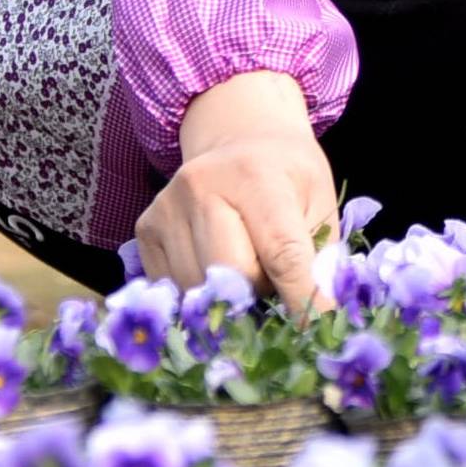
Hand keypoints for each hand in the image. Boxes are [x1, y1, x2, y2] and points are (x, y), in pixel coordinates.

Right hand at [135, 73, 342, 309]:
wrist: (238, 140)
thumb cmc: (286, 175)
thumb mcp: (321, 201)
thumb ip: (320, 257)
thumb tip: (318, 316)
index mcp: (255, 175)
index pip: (281, 252)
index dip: (300, 296)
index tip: (315, 326)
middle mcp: (200, 187)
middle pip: (232, 275)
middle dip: (260, 290)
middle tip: (274, 274)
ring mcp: (166, 209)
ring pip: (200, 289)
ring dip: (230, 294)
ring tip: (245, 263)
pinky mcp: (144, 231)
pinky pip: (174, 288)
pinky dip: (201, 292)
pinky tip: (216, 266)